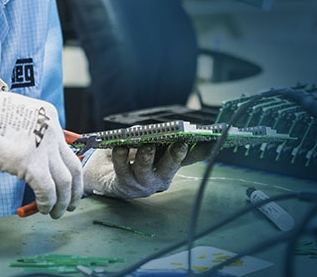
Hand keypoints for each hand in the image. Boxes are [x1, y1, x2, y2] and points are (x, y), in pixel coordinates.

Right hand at [0, 88, 81, 217]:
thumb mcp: (15, 114)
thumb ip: (28, 130)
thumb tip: (30, 151)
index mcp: (49, 115)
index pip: (66, 146)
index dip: (66, 169)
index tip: (64, 182)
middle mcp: (51, 130)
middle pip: (74, 166)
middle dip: (75, 189)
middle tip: (71, 202)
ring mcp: (43, 147)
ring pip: (65, 182)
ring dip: (63, 202)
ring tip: (57, 212)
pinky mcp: (31, 164)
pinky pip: (48, 190)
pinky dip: (48, 203)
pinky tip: (44, 208)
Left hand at [83, 142, 206, 198]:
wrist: (104, 173)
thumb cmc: (130, 155)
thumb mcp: (145, 143)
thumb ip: (153, 136)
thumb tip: (155, 130)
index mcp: (171, 164)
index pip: (192, 156)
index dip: (204, 149)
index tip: (212, 140)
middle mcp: (160, 177)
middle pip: (170, 166)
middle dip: (176, 156)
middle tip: (180, 144)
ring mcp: (142, 184)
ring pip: (145, 170)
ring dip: (146, 156)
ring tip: (146, 145)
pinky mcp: (123, 186)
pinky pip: (122, 170)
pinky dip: (121, 156)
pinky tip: (119, 146)